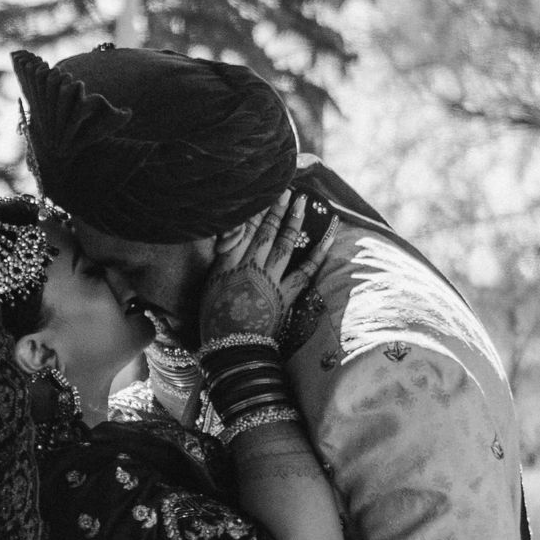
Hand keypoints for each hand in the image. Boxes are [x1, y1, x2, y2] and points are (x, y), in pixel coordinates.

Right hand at [199, 192, 316, 345]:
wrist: (231, 349)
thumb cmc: (215, 320)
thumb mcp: (209, 286)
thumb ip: (222, 260)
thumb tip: (230, 238)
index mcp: (227, 264)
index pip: (242, 229)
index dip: (254, 211)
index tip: (262, 195)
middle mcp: (249, 267)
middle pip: (264, 232)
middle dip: (276, 209)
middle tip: (286, 190)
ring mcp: (270, 280)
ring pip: (283, 243)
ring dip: (294, 221)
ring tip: (302, 202)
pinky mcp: (286, 295)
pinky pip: (306, 270)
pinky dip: (318, 252)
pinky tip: (329, 237)